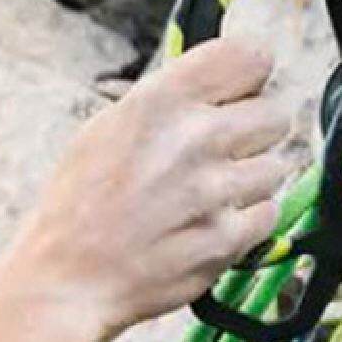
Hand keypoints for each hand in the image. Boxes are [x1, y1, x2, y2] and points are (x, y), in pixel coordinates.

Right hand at [14, 37, 296, 341]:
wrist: (65, 283)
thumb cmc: (79, 208)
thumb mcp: (105, 131)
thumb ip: (166, 102)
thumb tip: (218, 86)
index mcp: (159, 102)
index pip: (251, 58)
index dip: (246, 81)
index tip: (233, 98)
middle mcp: (193, 140)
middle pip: (275, 114)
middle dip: (252, 134)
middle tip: (217, 157)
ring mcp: (213, 192)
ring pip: (275, 168)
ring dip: (247, 182)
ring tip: (202, 199)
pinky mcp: (226, 239)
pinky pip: (268, 214)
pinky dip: (243, 223)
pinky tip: (204, 228)